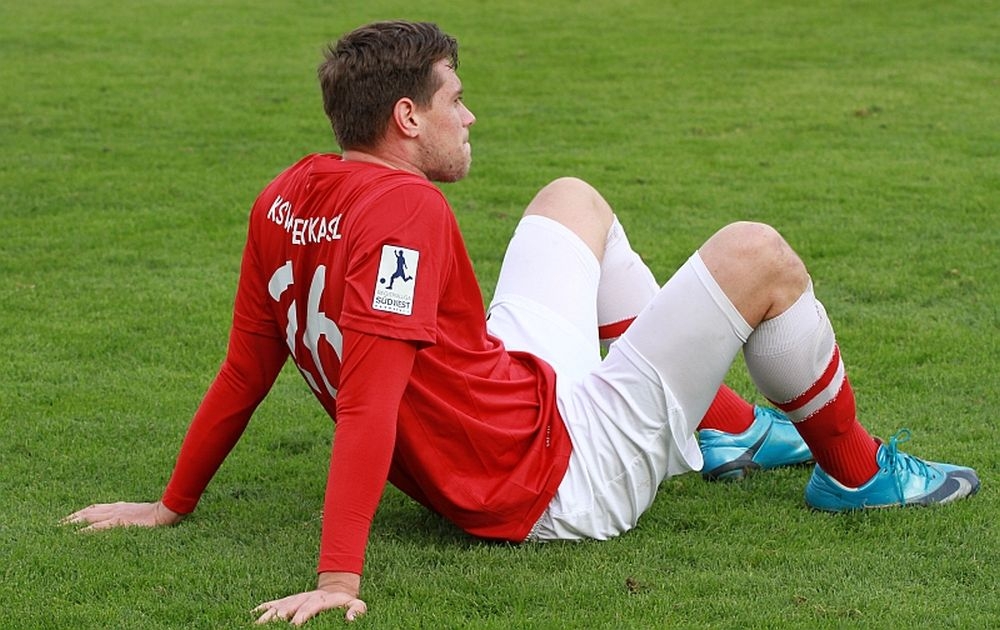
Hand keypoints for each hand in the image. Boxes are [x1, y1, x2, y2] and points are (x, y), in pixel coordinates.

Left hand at [61, 501, 183, 530]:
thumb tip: (129, 523)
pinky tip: (74, 537)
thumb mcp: (142, 514)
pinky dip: (83, 532)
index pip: (96, 509)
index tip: (71, 519)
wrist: (167, 512)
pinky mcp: (117, 522)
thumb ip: (132, 517)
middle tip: (56, 526)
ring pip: (87, 517)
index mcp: (120, 507)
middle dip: (71, 518)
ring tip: (59, 530)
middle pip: (87, 512)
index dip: (81, 514)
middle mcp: (114, 508)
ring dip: (72, 523)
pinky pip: (96, 528)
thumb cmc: (159, 515)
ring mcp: (115, 515)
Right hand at [254, 572, 365, 624]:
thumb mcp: (356, 604)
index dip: (300, 617)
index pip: (308, 609)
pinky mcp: (288, 600)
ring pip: (278, 607)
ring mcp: (294, 599)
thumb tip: (350, 619)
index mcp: (319, 600)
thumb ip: (356, 611)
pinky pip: (273, 603)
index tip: (294, 626)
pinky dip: (261, 608)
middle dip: (279, 618)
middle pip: (288, 608)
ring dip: (267, 615)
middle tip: (270, 627)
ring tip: (256, 624)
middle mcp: (303, 598)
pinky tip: (251, 614)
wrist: (336, 588)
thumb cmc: (345, 602)